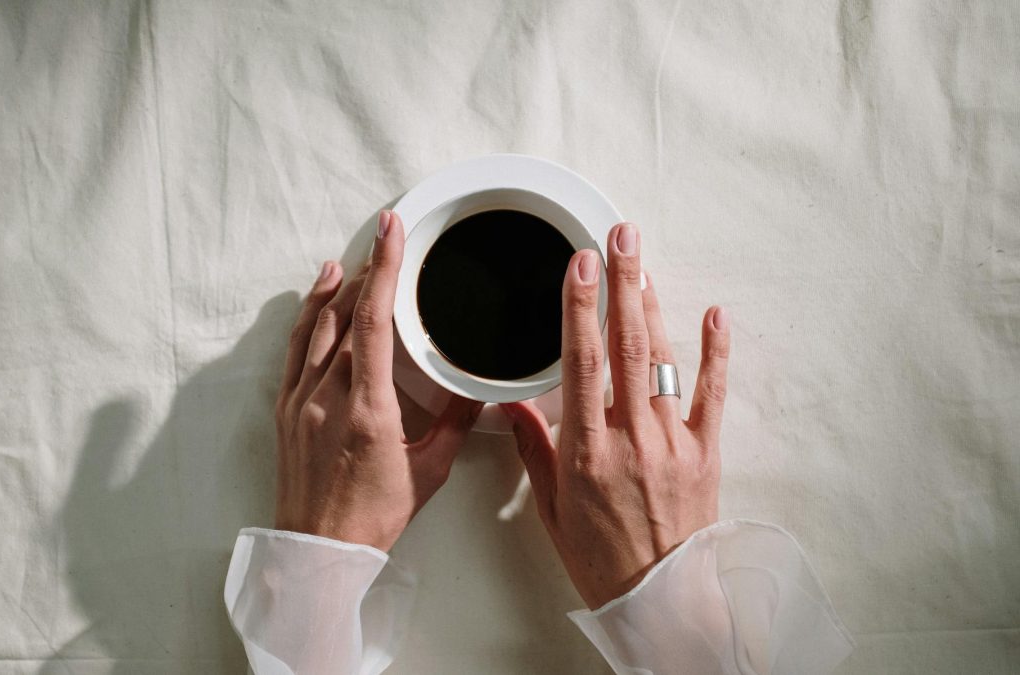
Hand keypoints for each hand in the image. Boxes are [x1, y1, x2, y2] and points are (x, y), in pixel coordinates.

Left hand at [275, 211, 483, 551]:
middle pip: (345, 315)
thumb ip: (454, 423)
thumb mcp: (429, 470)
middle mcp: (327, 398)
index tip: (390, 233)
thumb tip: (476, 390)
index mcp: (368, 410)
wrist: (319, 551)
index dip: (382, 269)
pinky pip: (294, 351)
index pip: (373, 321)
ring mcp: (300, 402)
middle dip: (367, 271)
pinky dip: (307, 319)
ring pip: (315, 328)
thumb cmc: (372, 518)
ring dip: (334, 290)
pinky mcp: (285, 410)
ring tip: (350, 260)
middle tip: (383, 240)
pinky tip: (318, 302)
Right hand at [501, 223, 730, 608]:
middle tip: (620, 237)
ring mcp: (673, 443)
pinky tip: (716, 315)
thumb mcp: (551, 509)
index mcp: (588, 453)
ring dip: (654, 307)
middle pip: (628, 347)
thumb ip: (535, 451)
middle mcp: (632, 440)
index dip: (581, 308)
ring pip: (664, 362)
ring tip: (643, 263)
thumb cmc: (602, 559)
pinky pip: (713, 395)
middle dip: (623, 284)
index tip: (580, 265)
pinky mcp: (705, 453)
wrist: (661, 600)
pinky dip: (716, 353)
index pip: (582, 364)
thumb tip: (515, 406)